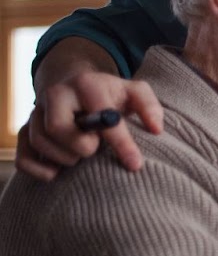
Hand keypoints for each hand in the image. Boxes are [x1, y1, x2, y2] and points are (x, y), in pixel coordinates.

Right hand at [16, 72, 164, 180]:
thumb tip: (156, 130)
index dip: (120, 142)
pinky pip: (22, 156)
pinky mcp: (25, 129)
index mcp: (86, 84)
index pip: (100, 115)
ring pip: (40, 142)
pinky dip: (38, 170)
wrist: (73, 82)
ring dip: (64, 158)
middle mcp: (56, 95)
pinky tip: (56, 173)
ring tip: (81, 155)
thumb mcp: (134, 91)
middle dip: (81, 146)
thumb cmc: (109, 93)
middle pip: (57, 128)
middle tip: (95, 148)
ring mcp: (36, 112)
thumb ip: (149, 106)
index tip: (135, 165)